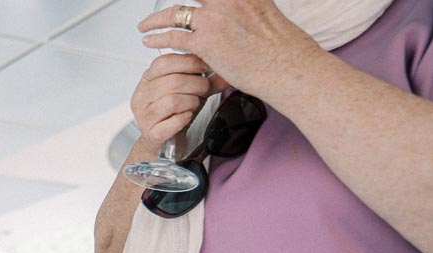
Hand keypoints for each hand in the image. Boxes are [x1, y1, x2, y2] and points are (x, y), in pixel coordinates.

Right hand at [130, 50, 225, 145]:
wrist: (166, 140)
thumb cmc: (175, 113)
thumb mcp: (190, 90)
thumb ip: (205, 78)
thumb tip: (224, 70)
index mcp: (148, 80)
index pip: (163, 63)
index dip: (187, 62)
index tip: (204, 67)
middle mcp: (142, 97)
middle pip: (171, 81)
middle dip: (196, 84)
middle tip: (205, 89)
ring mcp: (144, 116)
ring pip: (173, 101)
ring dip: (191, 102)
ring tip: (194, 104)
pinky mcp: (151, 134)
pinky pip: (172, 123)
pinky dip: (184, 119)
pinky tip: (186, 117)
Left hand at [138, 0, 318, 101]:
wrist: (286, 66)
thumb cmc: (279, 48)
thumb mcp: (263, 12)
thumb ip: (244, 8)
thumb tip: (237, 13)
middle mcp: (226, 0)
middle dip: (168, 1)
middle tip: (157, 8)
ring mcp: (215, 19)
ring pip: (174, 12)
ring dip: (155, 19)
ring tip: (145, 25)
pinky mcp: (206, 41)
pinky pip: (173, 37)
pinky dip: (157, 38)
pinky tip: (150, 41)